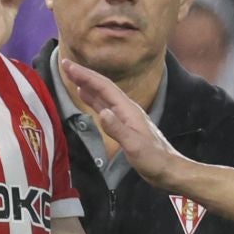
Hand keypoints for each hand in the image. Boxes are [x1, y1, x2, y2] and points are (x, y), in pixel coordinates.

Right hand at [62, 58, 185, 186]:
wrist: (168, 169)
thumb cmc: (154, 159)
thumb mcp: (134, 146)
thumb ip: (118, 130)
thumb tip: (102, 113)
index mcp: (128, 110)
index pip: (104, 87)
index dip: (86, 75)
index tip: (68, 65)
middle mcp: (126, 109)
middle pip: (103, 87)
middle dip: (84, 75)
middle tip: (65, 64)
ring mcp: (125, 116)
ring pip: (103, 95)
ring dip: (88, 84)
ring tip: (72, 76)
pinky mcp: (124, 125)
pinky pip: (105, 106)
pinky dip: (93, 98)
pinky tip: (86, 96)